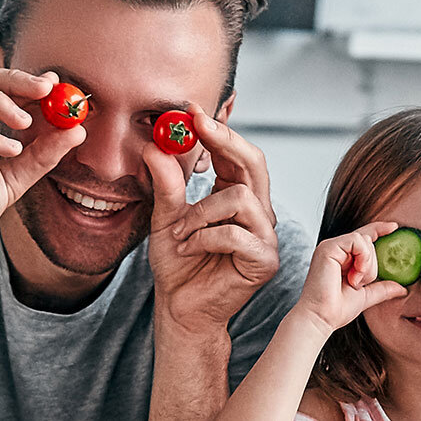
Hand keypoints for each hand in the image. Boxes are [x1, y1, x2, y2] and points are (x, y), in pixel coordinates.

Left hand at [146, 106, 279, 330]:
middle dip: (225, 142)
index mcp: (239, 197)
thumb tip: (154, 147)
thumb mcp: (165, 218)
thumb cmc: (179, 265)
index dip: (220, 131)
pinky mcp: (264, 260)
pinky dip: (204, 237)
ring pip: (240, 198)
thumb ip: (166, 185)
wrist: (181, 309)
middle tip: (196, 127)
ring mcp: (266, 236)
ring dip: (201, 212)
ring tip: (180, 232)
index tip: (193, 111)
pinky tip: (189, 249)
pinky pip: (236, 234)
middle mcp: (258, 212)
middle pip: (255, 164)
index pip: (238, 155)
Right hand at [291, 222, 408, 333]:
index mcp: (342, 257)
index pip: (363, 236)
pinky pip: (357, 240)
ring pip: (364, 240)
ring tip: (355, 281)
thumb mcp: (366, 296)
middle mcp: (335, 249)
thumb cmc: (338, 309)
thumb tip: (402, 288)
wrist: (321, 318)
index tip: (395, 227)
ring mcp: (330, 246)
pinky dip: (362, 257)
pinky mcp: (328, 247)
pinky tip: (354, 275)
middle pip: (368, 240)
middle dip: (371, 265)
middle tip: (359, 283)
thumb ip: (383, 288)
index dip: (379, 229)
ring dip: (367, 264)